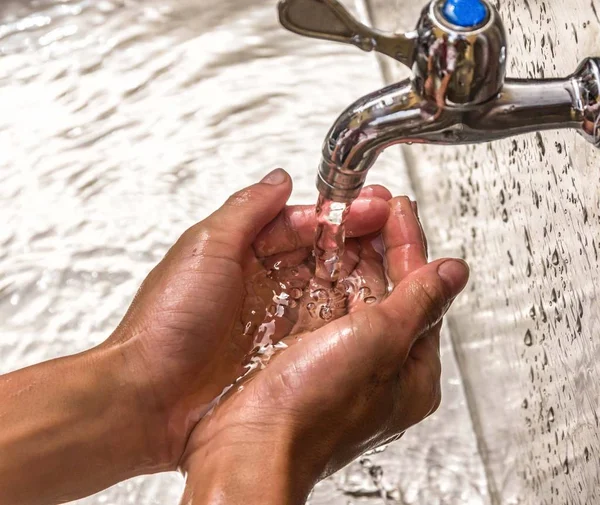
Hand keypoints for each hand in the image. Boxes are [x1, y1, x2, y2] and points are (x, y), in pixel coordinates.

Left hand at [99, 168, 392, 469]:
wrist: (150, 397)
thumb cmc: (166, 324)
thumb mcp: (205, 248)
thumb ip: (246, 210)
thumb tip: (280, 179)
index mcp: (243, 252)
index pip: (300, 223)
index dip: (337, 212)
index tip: (371, 203)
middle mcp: (264, 283)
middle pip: (320, 252)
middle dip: (356, 236)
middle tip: (393, 223)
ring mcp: (276, 317)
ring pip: (328, 286)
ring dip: (359, 270)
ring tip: (394, 258)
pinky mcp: (284, 352)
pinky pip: (324, 324)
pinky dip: (349, 311)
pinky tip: (373, 304)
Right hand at [179, 197, 469, 504]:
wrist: (248, 445)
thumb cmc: (313, 411)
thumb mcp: (379, 343)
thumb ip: (419, 301)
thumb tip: (453, 272)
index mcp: (410, 371)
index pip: (420, 290)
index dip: (409, 243)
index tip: (398, 208)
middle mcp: (378, 368)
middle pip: (387, 289)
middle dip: (378, 245)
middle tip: (368, 207)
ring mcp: (340, 362)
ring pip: (353, 295)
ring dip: (349, 256)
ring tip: (343, 220)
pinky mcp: (306, 358)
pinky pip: (322, 306)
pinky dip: (322, 276)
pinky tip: (315, 255)